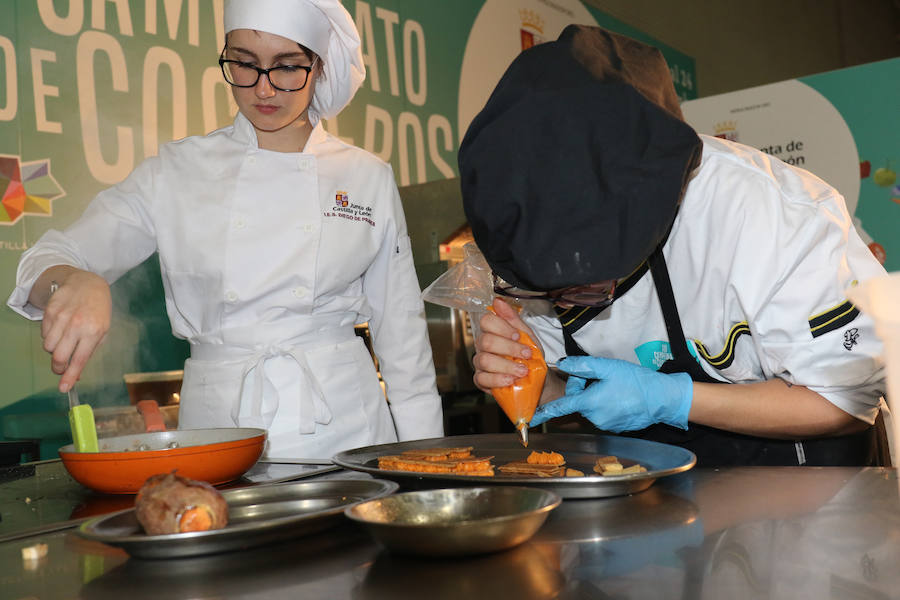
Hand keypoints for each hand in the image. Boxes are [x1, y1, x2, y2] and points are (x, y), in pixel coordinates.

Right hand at [39, 268, 111, 392]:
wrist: (88, 283)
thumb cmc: (98, 311)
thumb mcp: (102, 331)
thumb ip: (89, 352)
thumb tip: (76, 374)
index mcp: (94, 331)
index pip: (79, 359)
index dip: (70, 376)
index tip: (64, 388)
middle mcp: (77, 325)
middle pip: (58, 356)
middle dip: (58, 367)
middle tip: (60, 368)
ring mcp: (62, 317)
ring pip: (48, 346)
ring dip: (53, 350)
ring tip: (64, 341)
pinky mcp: (50, 311)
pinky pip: (44, 334)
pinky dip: (50, 336)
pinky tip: (60, 328)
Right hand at [471, 298, 538, 392]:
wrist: (537, 378)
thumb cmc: (529, 356)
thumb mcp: (526, 335)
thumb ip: (513, 318)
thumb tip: (498, 301)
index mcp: (492, 332)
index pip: (486, 321)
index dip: (502, 327)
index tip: (518, 336)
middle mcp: (483, 346)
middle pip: (486, 341)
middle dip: (509, 348)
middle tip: (526, 354)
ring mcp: (480, 363)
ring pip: (485, 360)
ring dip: (507, 366)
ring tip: (522, 370)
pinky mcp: (480, 380)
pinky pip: (482, 379)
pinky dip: (498, 380)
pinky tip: (510, 380)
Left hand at [529, 356, 692, 431]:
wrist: (662, 399)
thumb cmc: (636, 381)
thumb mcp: (608, 367)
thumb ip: (582, 366)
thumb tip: (563, 364)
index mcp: (590, 402)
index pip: (561, 407)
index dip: (544, 413)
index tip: (530, 420)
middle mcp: (595, 418)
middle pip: (578, 400)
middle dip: (583, 387)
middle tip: (601, 377)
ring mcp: (605, 424)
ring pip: (590, 406)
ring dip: (595, 395)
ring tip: (614, 387)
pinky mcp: (615, 427)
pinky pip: (602, 413)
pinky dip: (606, 403)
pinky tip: (620, 396)